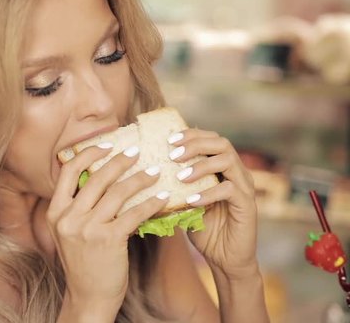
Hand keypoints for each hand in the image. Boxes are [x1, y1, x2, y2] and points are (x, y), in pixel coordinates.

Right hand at [47, 144, 167, 316]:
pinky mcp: (108, 240)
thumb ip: (78, 206)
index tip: (108, 144)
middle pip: (97, 176)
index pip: (69, 170)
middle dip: (120, 160)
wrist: (89, 297)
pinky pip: (134, 213)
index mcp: (56, 211)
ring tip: (155, 172)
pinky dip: (151, 203)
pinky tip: (162, 198)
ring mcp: (87, 229)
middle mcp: (68, 218)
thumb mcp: (69, 232)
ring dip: (140, 178)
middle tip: (137, 152)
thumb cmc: (84, 262)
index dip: (90, 152)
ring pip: (118, 192)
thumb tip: (103, 175)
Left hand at [168, 129, 258, 278]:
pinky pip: (229, 190)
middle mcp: (236, 172)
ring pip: (228, 160)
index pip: (210, 138)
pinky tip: (191, 201)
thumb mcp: (184, 202)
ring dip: (201, 165)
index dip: (191, 134)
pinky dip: (208, 193)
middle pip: (221, 143)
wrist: (225, 258)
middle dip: (195, 144)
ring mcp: (244, 187)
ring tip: (180, 177)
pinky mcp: (247, 205)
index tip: (168, 140)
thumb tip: (146, 171)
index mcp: (222, 167)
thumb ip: (174, 186)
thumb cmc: (204, 228)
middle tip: (173, 155)